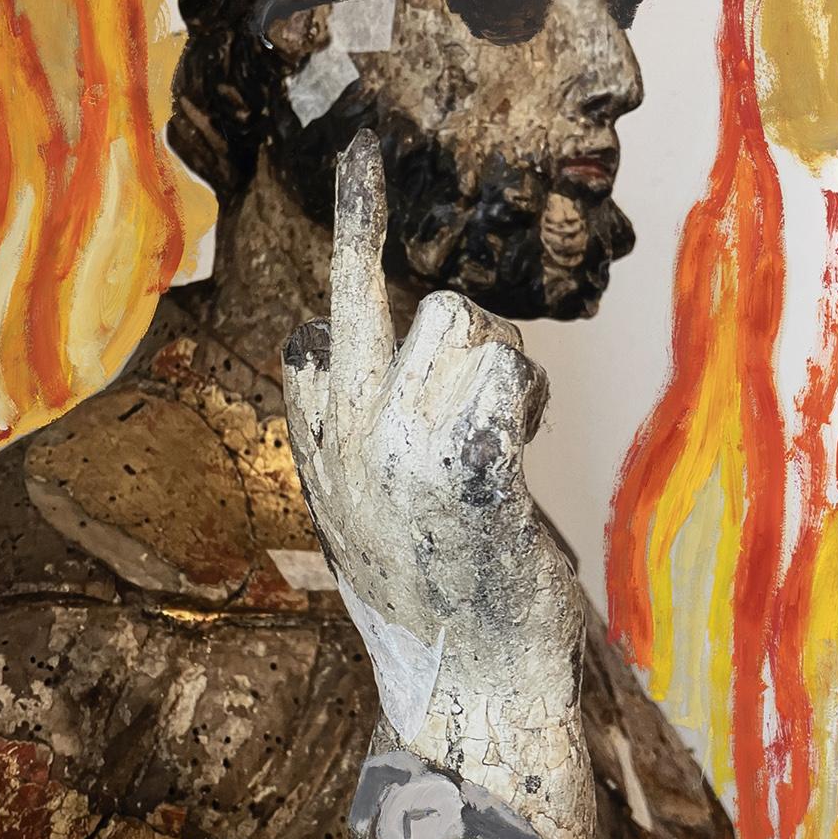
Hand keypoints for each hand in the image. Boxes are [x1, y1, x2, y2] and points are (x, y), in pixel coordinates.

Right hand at [282, 132, 584, 779]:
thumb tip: (311, 349)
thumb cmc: (433, 601)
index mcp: (318, 451)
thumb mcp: (357, 516)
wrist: (467, 690)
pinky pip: (506, 371)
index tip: (346, 216)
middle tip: (358, 149)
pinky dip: (526, 400)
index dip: (350, 293)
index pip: (316, 337)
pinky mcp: (463, 464)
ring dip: (499, 368)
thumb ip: (340, 431)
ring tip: (498, 439)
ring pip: (460, 325)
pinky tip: (519, 449)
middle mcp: (345, 439)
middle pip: (361, 300)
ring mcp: (398, 447)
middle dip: (354, 217)